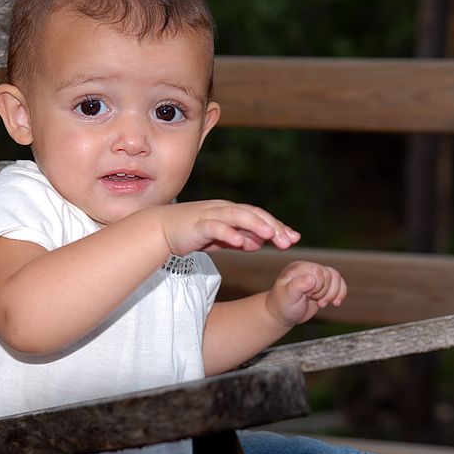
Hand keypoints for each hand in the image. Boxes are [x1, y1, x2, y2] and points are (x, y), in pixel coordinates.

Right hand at [157, 200, 299, 256]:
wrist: (160, 229)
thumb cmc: (190, 233)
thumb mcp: (219, 238)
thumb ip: (238, 238)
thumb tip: (257, 243)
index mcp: (230, 212)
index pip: (259, 217)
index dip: (277, 226)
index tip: (294, 238)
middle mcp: (223, 209)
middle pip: (253, 214)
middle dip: (273, 226)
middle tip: (289, 241)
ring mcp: (211, 215)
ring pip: (238, 216)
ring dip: (256, 225)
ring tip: (270, 236)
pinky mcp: (198, 224)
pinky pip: (216, 227)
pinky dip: (229, 233)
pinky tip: (241, 242)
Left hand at [265, 261, 346, 326]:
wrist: (283, 314)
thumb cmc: (283, 305)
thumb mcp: (288, 296)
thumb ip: (298, 285)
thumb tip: (311, 278)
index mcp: (298, 268)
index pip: (318, 271)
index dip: (317, 286)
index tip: (306, 295)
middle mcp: (308, 269)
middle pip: (329, 275)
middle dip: (324, 292)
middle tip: (311, 299)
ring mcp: (317, 277)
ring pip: (336, 278)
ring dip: (333, 294)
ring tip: (321, 303)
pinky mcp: (323, 285)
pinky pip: (339, 283)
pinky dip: (340, 293)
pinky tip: (335, 303)